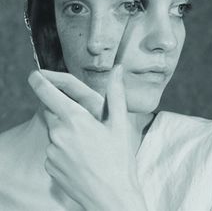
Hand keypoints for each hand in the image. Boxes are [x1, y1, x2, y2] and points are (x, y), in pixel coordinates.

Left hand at [28, 66, 146, 210]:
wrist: (111, 198)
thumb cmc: (118, 160)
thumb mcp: (120, 124)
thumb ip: (116, 93)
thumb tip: (118, 69)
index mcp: (74, 119)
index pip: (47, 92)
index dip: (39, 80)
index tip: (35, 74)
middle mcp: (58, 133)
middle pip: (53, 112)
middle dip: (65, 111)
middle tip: (86, 124)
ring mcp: (52, 151)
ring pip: (55, 131)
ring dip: (66, 131)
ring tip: (88, 145)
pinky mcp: (49, 166)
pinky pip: (53, 149)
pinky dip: (63, 148)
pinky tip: (80, 157)